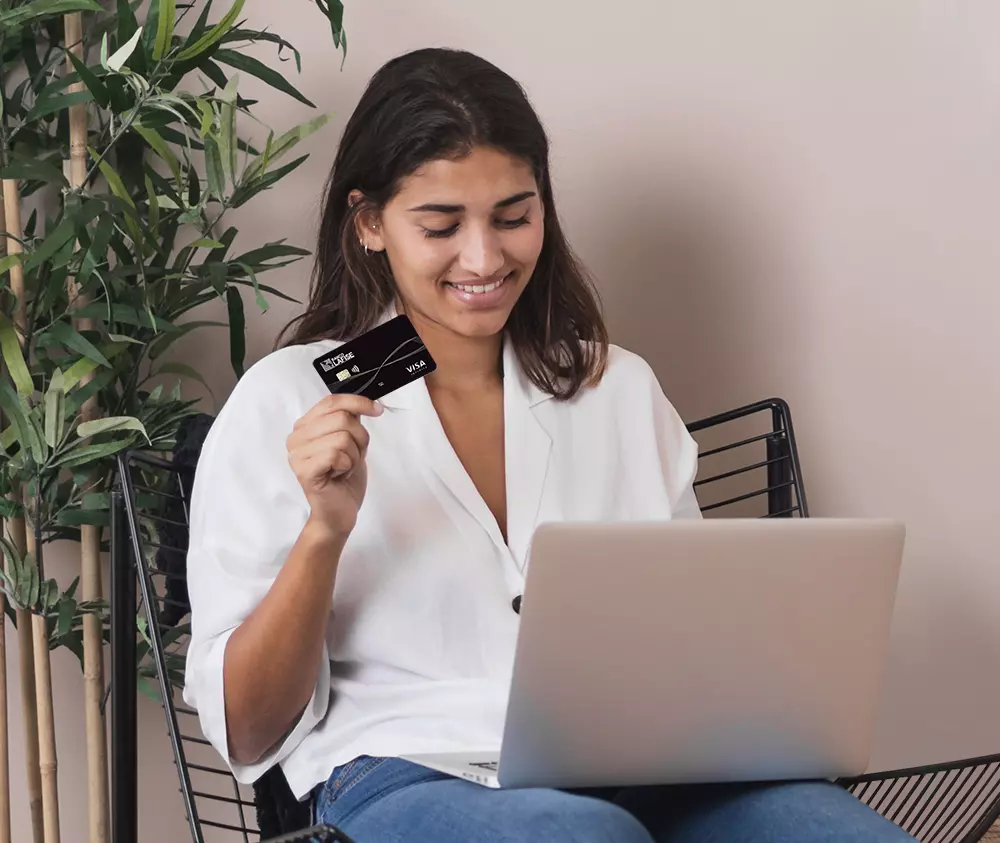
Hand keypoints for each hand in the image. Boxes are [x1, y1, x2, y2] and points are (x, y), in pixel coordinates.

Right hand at [286, 394, 382, 538]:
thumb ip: (350, 421)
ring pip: (342, 436)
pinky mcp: (304, 470)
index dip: (358, 402)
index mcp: (305, 427)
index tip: (377, 410)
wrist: (338, 513)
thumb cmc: (343, 479)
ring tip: (344, 468)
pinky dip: (347, 465)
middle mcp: (296, 438)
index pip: (332, 401)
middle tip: (352, 457)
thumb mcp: (351, 442)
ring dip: (354, 455)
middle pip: (341, 418)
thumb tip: (366, 402)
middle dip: (359, 439)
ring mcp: (297, 455)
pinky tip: (339, 475)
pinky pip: (335, 454)